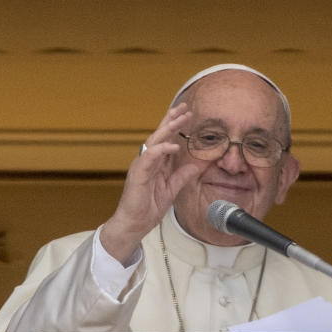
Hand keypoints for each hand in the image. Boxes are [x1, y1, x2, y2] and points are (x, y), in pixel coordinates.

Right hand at [100, 103, 199, 262]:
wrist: (135, 223)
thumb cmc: (148, 207)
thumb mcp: (172, 189)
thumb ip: (183, 176)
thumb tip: (196, 166)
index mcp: (155, 164)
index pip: (166, 139)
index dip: (175, 126)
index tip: (187, 114)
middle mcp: (147, 161)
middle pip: (159, 135)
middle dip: (171, 120)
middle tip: (184, 108)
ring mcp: (142, 166)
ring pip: (153, 141)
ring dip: (167, 129)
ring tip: (178, 118)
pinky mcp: (138, 174)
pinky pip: (150, 158)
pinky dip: (161, 150)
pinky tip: (173, 145)